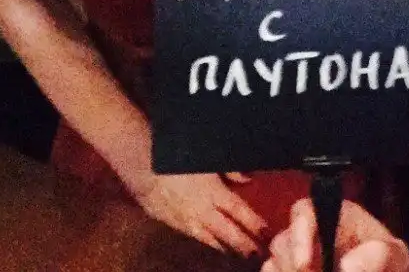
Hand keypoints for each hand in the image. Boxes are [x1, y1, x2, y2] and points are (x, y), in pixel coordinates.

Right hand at [130, 169, 266, 254]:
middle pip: (227, 231)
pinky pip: (192, 235)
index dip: (253, 222)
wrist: (142, 163)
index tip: (266, 232)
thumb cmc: (178, 154)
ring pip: (209, 237)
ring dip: (225, 246)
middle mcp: (201, 210)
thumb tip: (247, 179)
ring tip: (237, 254)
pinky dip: (205, 241)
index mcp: (213, 192)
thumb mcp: (208, 156)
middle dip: (243, 243)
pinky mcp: (170, 221)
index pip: (239, 211)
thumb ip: (230, 169)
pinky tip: (210, 243)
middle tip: (257, 253)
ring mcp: (185, 218)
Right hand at [264, 199, 408, 271]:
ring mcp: (297, 256)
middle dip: (293, 267)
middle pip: (282, 242)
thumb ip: (377, 256)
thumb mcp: (393, 255)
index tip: (303, 265)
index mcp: (332, 216)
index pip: (304, 211)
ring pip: (273, 264)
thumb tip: (347, 268)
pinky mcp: (289, 271)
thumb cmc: (389, 263)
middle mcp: (309, 233)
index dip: (299, 234)